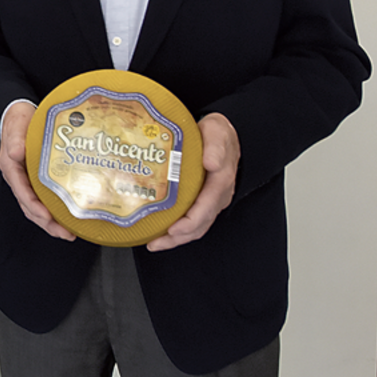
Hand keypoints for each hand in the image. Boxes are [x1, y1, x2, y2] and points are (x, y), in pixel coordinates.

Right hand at [0, 101, 75, 240]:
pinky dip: (55, 209)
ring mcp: (28, 180)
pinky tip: (68, 214)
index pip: (22, 192)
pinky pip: (45, 198)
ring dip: (52, 221)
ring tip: (69, 231)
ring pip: (37, 207)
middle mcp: (19, 178)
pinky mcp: (37, 178)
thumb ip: (15, 139)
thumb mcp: (15, 125)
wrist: (19, 113)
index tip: (47, 216)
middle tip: (65, 232)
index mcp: (12, 168)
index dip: (34, 206)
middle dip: (47, 223)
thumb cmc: (16, 120)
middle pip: (31, 207)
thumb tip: (16, 152)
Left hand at [147, 112, 238, 251]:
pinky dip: (176, 230)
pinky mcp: (202, 202)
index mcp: (221, 181)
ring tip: (154, 243)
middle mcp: (217, 196)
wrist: (222, 135)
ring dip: (176, 239)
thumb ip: (215, 147)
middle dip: (178, 237)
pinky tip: (159, 232)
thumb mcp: (218, 132)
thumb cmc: (218, 134)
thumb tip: (211, 162)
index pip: (207, 207)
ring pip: (196, 227)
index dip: (191, 221)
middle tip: (156, 242)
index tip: (174, 229)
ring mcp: (210, 201)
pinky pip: (191, 220)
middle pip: (200, 224)